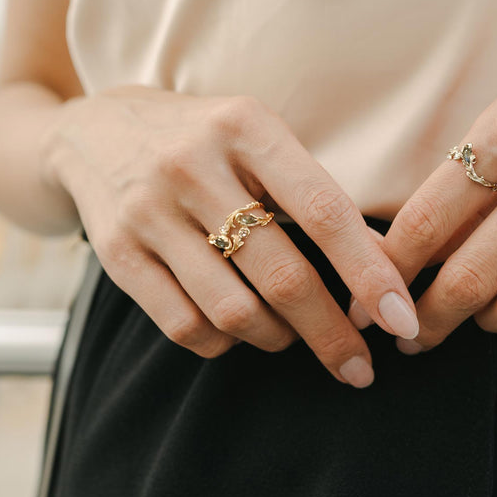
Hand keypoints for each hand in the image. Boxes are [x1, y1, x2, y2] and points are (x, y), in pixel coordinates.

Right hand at [43, 85, 418, 385]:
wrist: (94, 133)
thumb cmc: (206, 141)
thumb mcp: (260, 140)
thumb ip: (315, 195)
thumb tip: (385, 268)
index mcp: (247, 128)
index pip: (325, 213)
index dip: (369, 274)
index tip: (402, 318)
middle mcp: (193, 166)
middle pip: (282, 277)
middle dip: (332, 334)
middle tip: (361, 368)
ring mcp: (149, 212)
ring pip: (235, 312)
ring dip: (281, 340)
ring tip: (298, 337)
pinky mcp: (117, 255)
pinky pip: (186, 327)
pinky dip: (228, 343)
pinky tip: (244, 330)